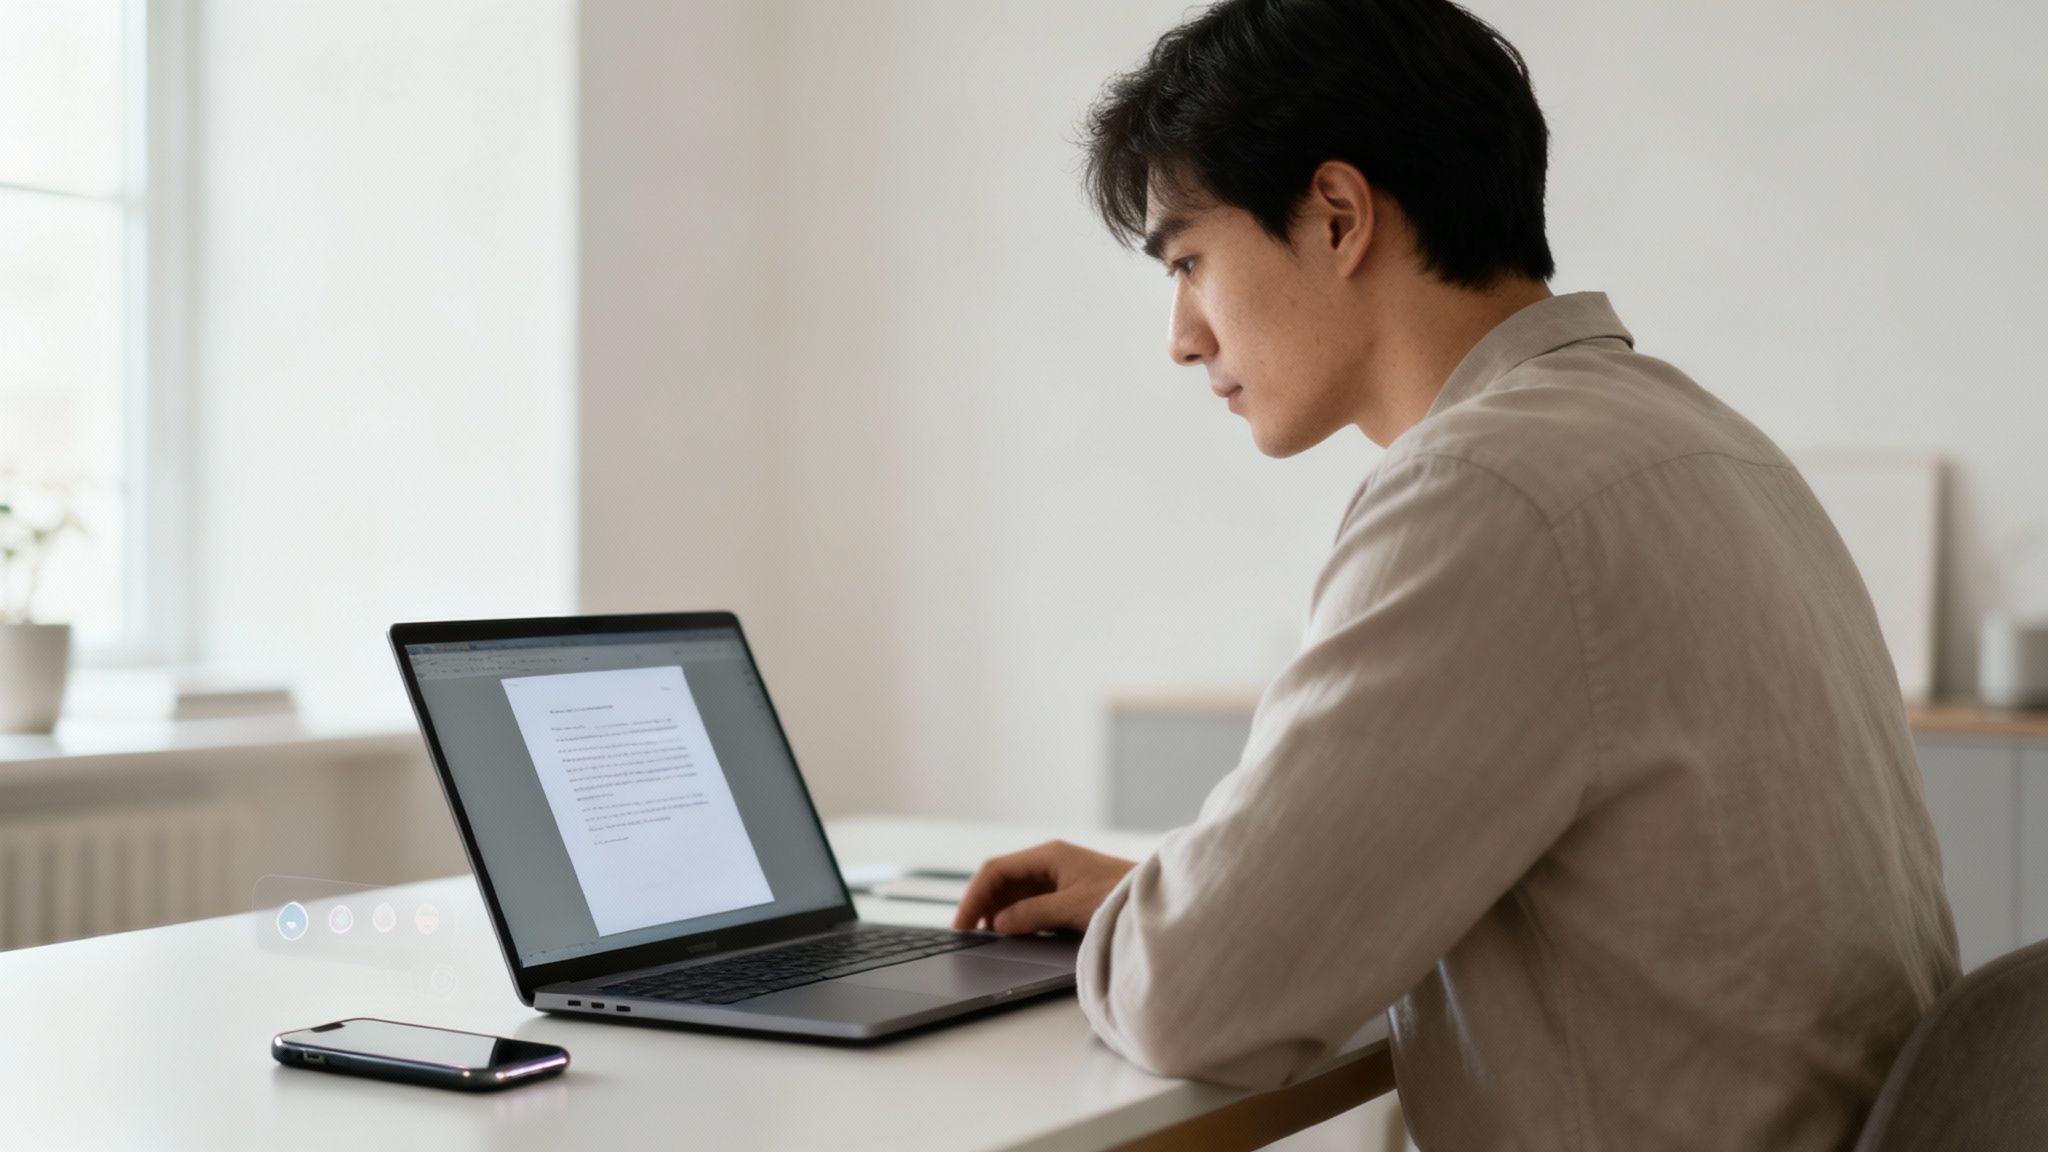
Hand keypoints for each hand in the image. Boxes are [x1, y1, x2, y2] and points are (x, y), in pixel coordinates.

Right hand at [952, 840, 1137, 935]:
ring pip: (1013, 893)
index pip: (995, 870)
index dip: (973, 898)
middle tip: (966, 937)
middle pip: (1001, 881)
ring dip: (996, 913)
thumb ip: (1032, 914)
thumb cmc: (1122, 897)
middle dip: (981, 906)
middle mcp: (1050, 862)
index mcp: (1049, 855)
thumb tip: (998, 925)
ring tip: (984, 940)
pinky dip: (1015, 918)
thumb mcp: (1073, 907)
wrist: (1159, 902)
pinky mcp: (1066, 894)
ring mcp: (1058, 878)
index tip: (960, 925)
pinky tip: (1010, 936)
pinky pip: (1029, 903)